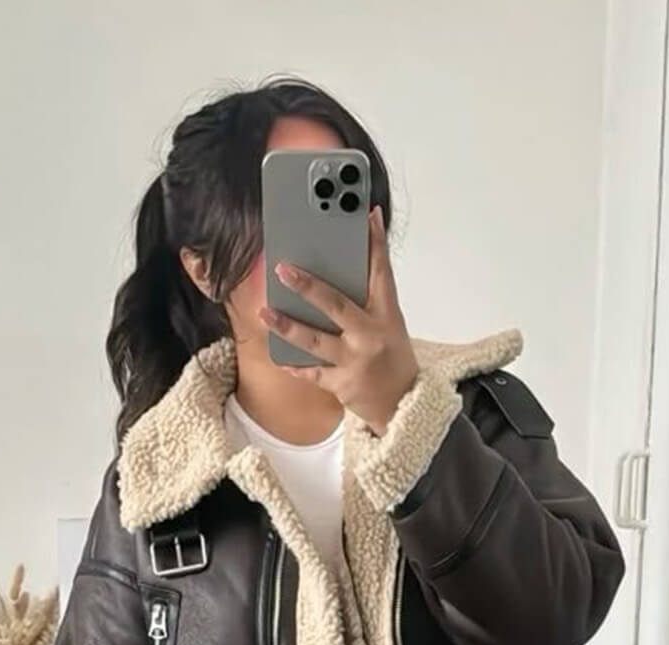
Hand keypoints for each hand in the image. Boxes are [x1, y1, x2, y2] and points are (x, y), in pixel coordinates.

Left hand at [259, 206, 419, 435]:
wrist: (403, 404)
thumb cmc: (392, 358)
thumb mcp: (389, 325)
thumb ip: (368, 300)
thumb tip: (345, 267)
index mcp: (387, 316)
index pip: (382, 273)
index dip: (375, 244)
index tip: (367, 216)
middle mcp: (371, 336)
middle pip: (337, 306)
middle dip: (308, 286)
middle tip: (283, 269)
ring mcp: (355, 362)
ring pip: (315, 341)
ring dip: (287, 326)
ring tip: (265, 313)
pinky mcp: (341, 384)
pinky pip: (311, 373)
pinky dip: (295, 365)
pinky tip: (278, 355)